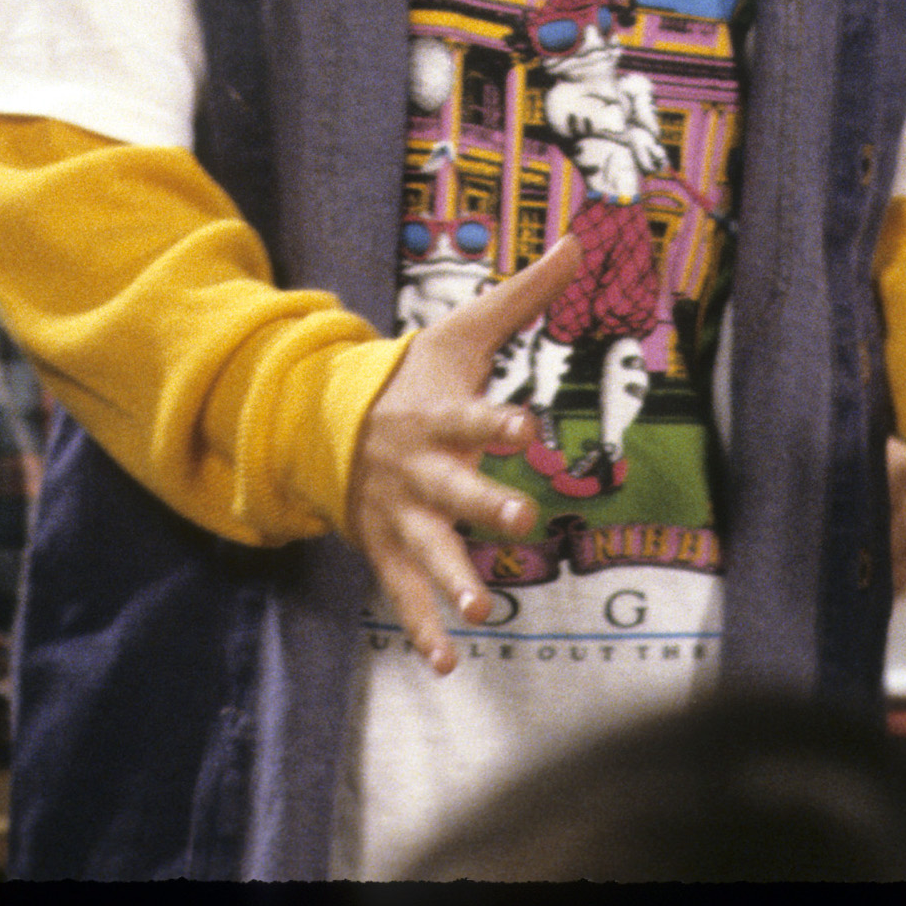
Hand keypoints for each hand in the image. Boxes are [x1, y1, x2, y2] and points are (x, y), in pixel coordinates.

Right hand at [345, 239, 585, 673]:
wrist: (326, 421)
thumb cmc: (415, 374)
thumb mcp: (463, 330)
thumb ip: (525, 294)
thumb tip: (578, 241)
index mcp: (438, 416)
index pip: (472, 416)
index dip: (498, 421)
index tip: (527, 424)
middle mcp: (418, 470)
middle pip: (454, 490)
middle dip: (485, 506)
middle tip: (522, 520)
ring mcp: (400, 515)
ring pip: (428, 551)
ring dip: (454, 580)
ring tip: (484, 607)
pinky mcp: (386, 551)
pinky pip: (405, 595)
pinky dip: (423, 629)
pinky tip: (446, 664)